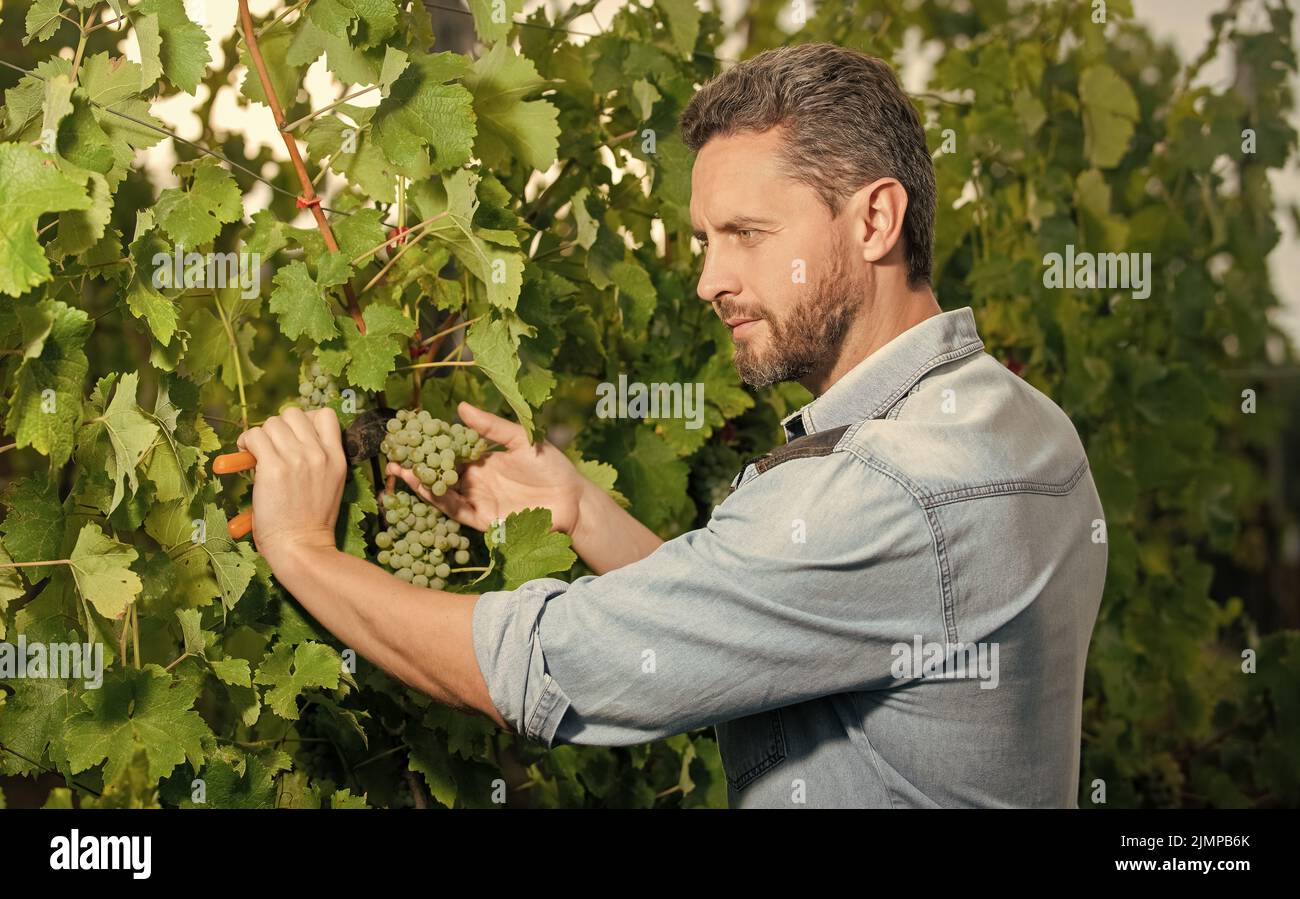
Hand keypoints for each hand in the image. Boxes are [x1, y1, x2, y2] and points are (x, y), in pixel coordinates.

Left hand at [237, 406, 347, 567]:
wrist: (302, 547)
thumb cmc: (311, 523)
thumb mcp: (331, 485)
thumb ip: (319, 460)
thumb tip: (292, 439)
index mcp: (337, 457)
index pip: (324, 414)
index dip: (304, 420)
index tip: (293, 436)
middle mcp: (319, 454)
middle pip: (293, 414)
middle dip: (278, 427)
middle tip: (270, 446)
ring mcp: (297, 459)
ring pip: (272, 423)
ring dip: (260, 436)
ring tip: (255, 452)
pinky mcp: (273, 468)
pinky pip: (254, 436)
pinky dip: (246, 443)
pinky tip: (245, 456)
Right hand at [387, 401, 589, 535]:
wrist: (571, 499)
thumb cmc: (551, 465)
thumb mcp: (521, 440)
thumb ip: (491, 427)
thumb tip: (460, 407)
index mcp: (482, 460)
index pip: (448, 451)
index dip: (427, 444)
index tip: (406, 434)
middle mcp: (476, 481)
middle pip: (439, 474)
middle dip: (415, 466)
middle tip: (390, 455)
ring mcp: (478, 500)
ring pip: (442, 493)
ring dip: (420, 484)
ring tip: (398, 471)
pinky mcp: (484, 519)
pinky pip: (456, 511)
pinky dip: (439, 501)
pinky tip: (424, 489)